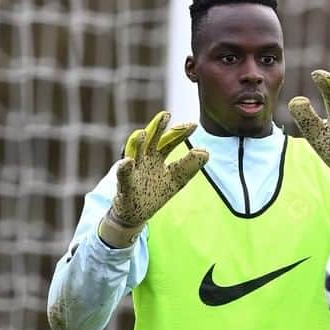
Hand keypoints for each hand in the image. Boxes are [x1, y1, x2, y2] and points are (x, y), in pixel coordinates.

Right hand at [99, 111, 208, 243]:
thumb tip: (206, 152)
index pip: (170, 142)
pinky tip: (127, 162)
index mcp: (157, 157)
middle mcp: (144, 159)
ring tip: (141, 133)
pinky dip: (124, 168)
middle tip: (166, 115)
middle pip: (151, 141)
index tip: (194, 125)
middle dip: (158, 128)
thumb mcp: (176, 180)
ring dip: (136, 143)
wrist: (134, 215)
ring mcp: (133, 170)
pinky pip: (123, 176)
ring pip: (134, 153)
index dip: (180, 133)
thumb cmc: (154, 194)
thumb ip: (189, 166)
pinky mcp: (125, 185)